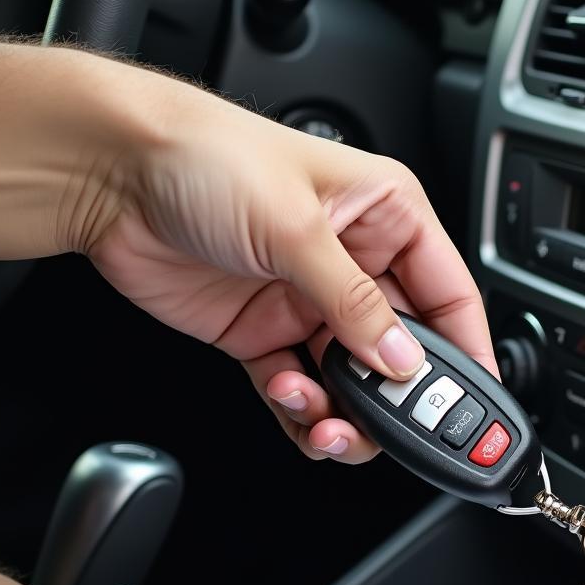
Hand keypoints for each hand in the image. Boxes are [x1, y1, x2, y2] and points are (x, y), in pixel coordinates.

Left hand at [0, 40, 494, 461]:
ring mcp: (307, 304)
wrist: (111, 176)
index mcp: (384, 218)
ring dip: (345, 414)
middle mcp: (352, 263)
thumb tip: (401, 360)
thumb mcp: (297, 227)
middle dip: (398, 396)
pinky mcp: (264, 335)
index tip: (474, 403)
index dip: (466, 353)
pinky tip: (289, 397)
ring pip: (352, 383)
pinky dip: (298, 410)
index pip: (448, 295)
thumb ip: (355, 303)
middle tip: (390, 425)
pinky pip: (299, 391)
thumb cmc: (206, 159)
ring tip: (327, 423)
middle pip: (402, 352)